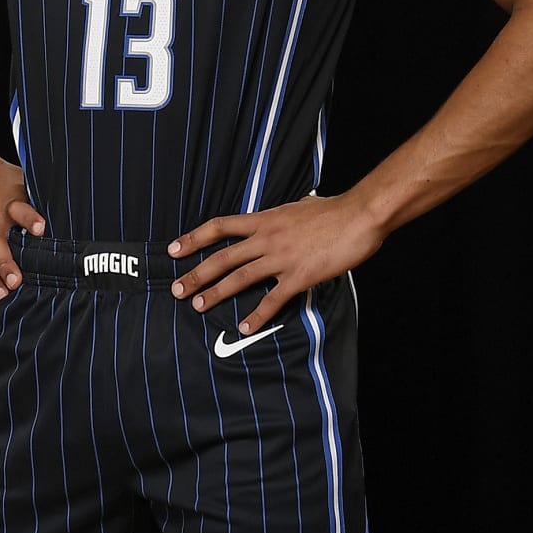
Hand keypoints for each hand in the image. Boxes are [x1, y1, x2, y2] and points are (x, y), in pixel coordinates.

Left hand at [168, 191, 384, 332]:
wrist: (359, 216)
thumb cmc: (335, 210)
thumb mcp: (302, 204)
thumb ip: (288, 212)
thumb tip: (293, 206)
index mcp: (265, 219)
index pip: (220, 227)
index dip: (194, 238)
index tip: (173, 249)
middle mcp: (267, 238)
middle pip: (222, 257)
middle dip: (196, 274)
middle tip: (176, 289)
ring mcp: (282, 258)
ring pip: (240, 278)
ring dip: (216, 293)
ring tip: (197, 306)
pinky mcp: (299, 276)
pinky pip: (272, 299)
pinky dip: (257, 315)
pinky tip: (244, 327)